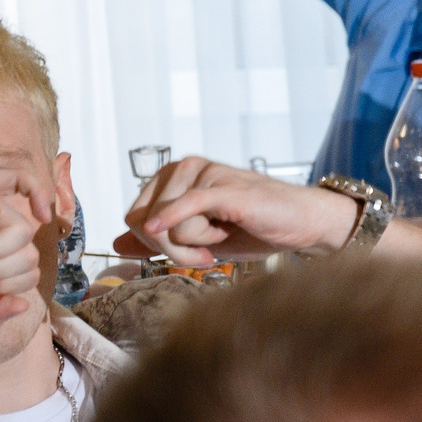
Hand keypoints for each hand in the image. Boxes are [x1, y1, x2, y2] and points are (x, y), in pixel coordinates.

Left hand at [123, 159, 359, 263]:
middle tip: (210, 250)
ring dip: (195, 243)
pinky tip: (159, 228)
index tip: (194, 254)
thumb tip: (118, 243)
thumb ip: (161, 237)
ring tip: (226, 234)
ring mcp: (203, 174)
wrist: (303, 223)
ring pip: (167, 224)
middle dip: (171, 247)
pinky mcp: (223, 187)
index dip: (156, 246)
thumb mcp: (201, 238)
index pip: (133, 218)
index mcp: (172, 176)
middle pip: (142, 221)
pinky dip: (170, 220)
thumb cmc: (257, 228)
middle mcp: (183, 168)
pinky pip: (184, 206)